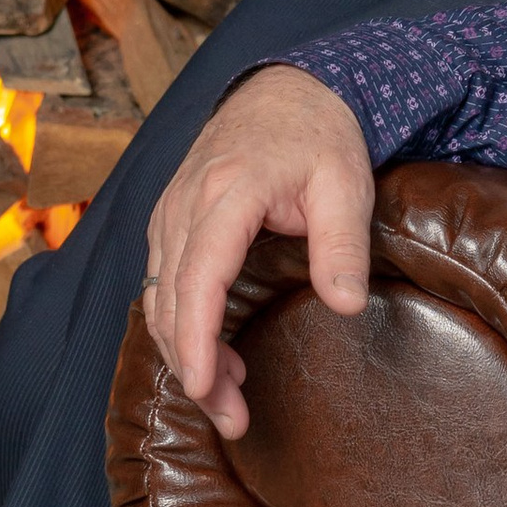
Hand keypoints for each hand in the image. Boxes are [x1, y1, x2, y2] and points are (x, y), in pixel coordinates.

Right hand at [142, 66, 374, 439]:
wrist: (290, 86)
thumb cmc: (322, 134)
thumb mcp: (347, 183)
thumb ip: (343, 245)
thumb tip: (347, 305)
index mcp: (227, 191)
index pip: (199, 278)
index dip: (197, 340)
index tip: (206, 388)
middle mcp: (185, 203)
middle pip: (172, 300)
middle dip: (194, 367)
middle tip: (231, 420)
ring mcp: (171, 210)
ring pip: (159, 297)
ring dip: (186, 353)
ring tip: (228, 400)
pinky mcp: (171, 220)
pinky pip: (162, 282)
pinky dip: (180, 326)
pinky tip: (216, 356)